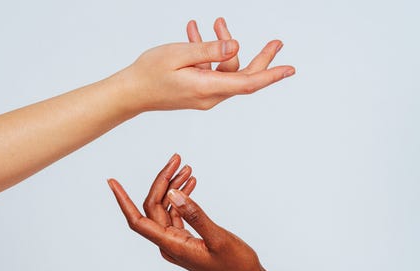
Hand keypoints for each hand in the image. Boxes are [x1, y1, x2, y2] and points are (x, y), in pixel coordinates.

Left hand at [107, 154, 265, 270]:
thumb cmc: (236, 264)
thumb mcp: (218, 238)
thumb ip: (195, 216)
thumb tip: (173, 194)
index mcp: (172, 246)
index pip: (138, 221)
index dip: (123, 201)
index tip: (112, 182)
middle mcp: (169, 245)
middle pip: (154, 208)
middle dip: (162, 182)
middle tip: (177, 160)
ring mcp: (176, 243)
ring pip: (166, 209)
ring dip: (173, 188)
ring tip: (187, 168)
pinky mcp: (186, 241)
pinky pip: (176, 215)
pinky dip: (182, 198)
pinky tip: (191, 184)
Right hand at [122, 17, 294, 111]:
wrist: (132, 93)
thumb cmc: (150, 73)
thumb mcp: (179, 55)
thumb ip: (208, 50)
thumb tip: (235, 46)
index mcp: (207, 88)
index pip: (247, 82)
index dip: (270, 74)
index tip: (289, 69)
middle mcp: (209, 96)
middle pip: (243, 77)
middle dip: (260, 59)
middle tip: (277, 42)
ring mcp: (203, 95)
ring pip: (226, 70)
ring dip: (222, 46)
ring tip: (213, 22)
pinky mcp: (197, 91)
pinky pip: (211, 71)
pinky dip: (208, 54)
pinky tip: (196, 33)